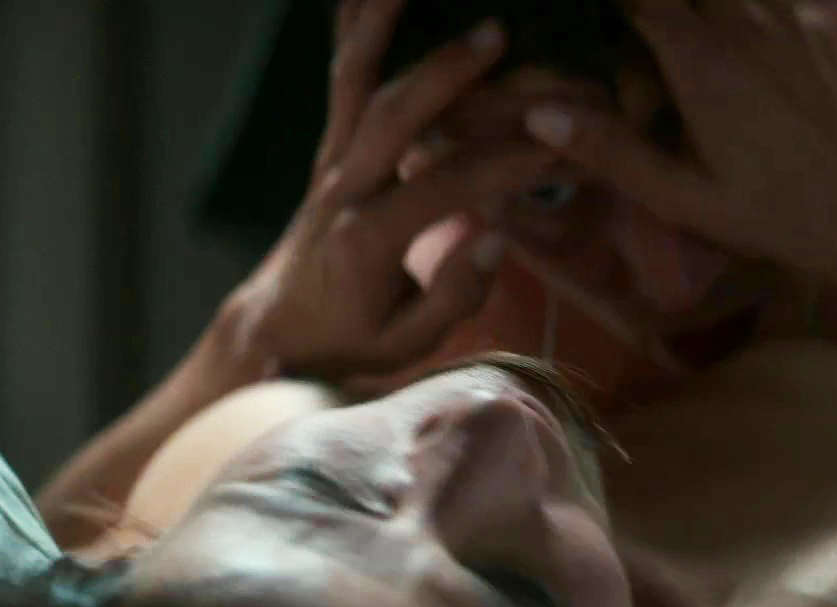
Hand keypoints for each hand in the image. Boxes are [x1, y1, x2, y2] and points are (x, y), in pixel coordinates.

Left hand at [222, 0, 553, 379]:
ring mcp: (331, 163)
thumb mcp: (404, 345)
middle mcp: (342, 192)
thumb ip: (451, 297)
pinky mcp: (329, 148)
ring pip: (357, 86)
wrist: (277, 328)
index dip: (503, 166)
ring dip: (383, 29)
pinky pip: (343, 82)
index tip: (559, 145)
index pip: (444, 191)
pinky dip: (354, 33)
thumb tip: (493, 239)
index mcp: (366, 243)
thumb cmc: (350, 340)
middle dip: (445, 74)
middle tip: (496, 35)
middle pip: (393, 119)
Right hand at [519, 0, 836, 318]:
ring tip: (676, 57)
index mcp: (701, 60)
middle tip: (635, 34)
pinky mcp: (817, 28)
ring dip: (693, 10)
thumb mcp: (680, 196)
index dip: (610, 8)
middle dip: (652, 7)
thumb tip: (539, 113)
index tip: (581, 20)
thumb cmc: (769, 214)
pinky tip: (727, 51)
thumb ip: (608, 150)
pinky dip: (734, 11)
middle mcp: (745, 22)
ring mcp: (788, 18)